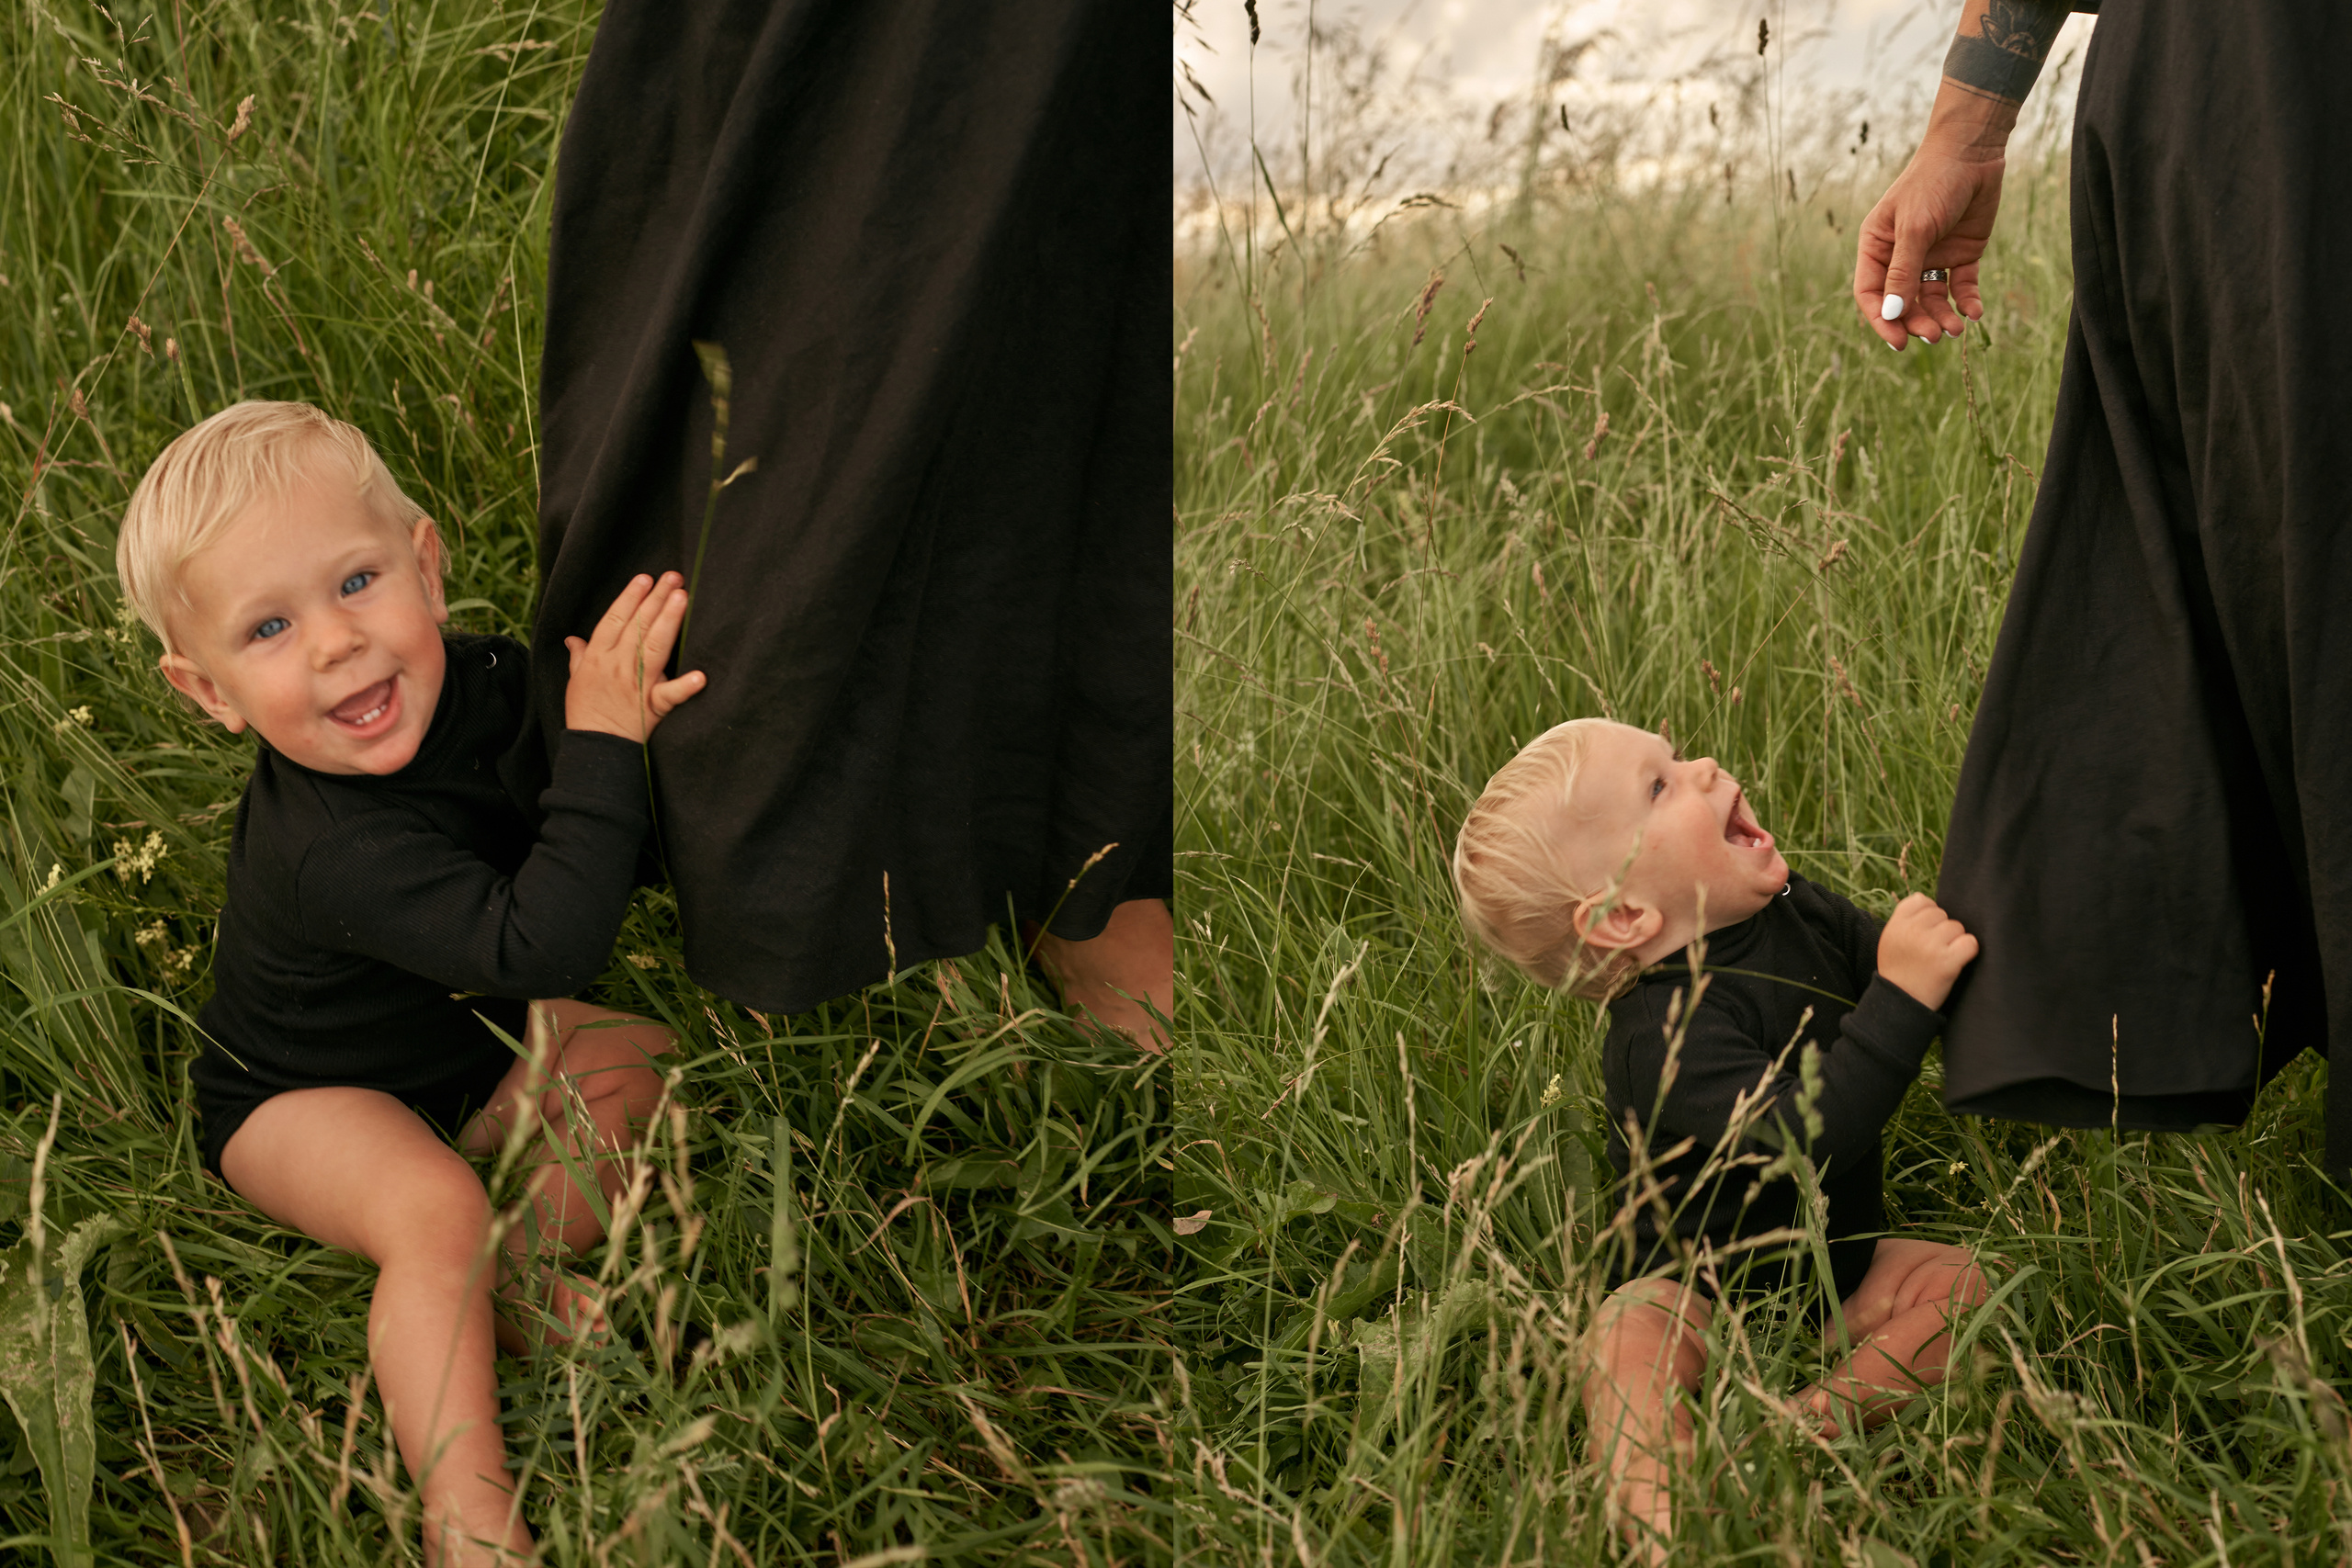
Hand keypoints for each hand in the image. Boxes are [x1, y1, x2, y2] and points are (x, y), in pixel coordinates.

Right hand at [563, 572, 706, 740]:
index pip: (614, 620)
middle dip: (655, 599)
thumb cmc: (585, 713)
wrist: (595, 748)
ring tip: (682, 597)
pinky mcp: (652, 707)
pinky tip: (700, 675)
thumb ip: (578, 656)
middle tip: (672, 577)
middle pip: (638, 626)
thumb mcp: (575, 681)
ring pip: (654, 646)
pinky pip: (670, 696)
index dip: (629, 598)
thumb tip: (572, 638)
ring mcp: (636, 684)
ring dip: (669, 620)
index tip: (644, 579)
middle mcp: (617, 666)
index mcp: (597, 658)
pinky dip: (685, 687)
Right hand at [1854, 133, 2005, 349]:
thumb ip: (1903, 272)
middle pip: (1903, 303)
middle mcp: (1901, 257)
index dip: (1882, 320)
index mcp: (1877, 248)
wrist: (1973, 153)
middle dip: (1917, 322)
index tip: (1899, 342)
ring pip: (1932, 299)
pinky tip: (1973, 313)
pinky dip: (1966, 301)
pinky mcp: (1961, 255)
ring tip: (1955, 329)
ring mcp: (1932, 257)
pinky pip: (1960, 286)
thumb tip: (1892, 314)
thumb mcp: (1914, 228)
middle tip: (1935, 335)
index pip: (1872, 294)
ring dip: (1942, 317)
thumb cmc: (1933, 183)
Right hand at [1876, 893, 1977, 1012]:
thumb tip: (1929, 899)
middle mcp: (1912, 931)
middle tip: (1932, 950)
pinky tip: (1957, 961)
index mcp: (1897, 924)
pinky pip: (1970, 943)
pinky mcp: (1947, 961)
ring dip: (1955, 942)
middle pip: (1943, 914)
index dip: (1928, 915)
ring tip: (1941, 958)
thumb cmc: (1899, 970)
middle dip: (1942, 930)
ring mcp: (1930, 945)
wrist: (1900, 1003)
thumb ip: (1905, 919)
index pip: (1922, 901)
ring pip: (1958, 928)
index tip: (1924, 933)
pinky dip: (1968, 951)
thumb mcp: (1890, 940)